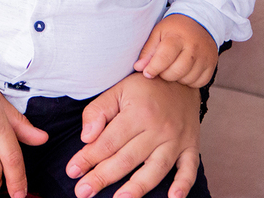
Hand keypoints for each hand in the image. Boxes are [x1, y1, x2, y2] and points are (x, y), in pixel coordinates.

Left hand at [67, 73, 199, 197]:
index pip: (108, 142)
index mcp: (137, 113)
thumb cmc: (143, 87)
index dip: (88, 158)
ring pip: (156, 168)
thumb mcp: (116, 90)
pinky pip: (189, 169)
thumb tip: (86, 138)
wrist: (179, 76)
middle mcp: (158, 129)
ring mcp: (177, 140)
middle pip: (127, 158)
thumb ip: (98, 111)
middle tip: (84, 192)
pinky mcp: (191, 147)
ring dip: (138, 187)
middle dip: (103, 177)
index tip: (72, 171)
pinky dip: (183, 185)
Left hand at [133, 14, 217, 88]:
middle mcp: (194, 47)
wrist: (199, 22)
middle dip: (165, 74)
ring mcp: (205, 57)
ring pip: (188, 79)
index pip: (164, 57)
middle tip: (161, 69)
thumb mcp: (158, 33)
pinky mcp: (212, 65)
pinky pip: (200, 82)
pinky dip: (190, 81)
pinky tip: (185, 72)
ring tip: (173, 68)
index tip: (147, 73)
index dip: (153, 68)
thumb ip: (148, 51)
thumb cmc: (174, 28)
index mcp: (177, 37)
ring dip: (177, 79)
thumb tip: (138, 68)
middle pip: (177, 71)